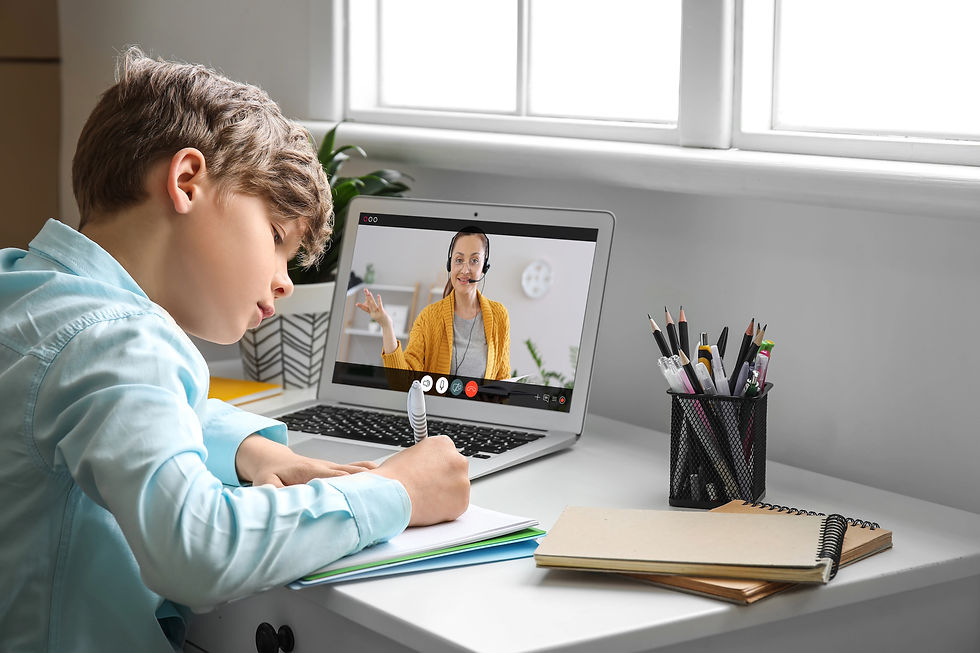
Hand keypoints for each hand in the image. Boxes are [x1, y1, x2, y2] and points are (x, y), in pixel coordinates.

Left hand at [235, 435, 376, 487]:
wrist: (274, 459)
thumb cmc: (272, 472)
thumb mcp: (265, 482)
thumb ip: (274, 492)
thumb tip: (282, 501)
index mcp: (310, 471)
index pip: (335, 478)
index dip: (351, 484)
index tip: (365, 493)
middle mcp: (326, 467)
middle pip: (353, 474)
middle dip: (370, 482)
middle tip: (390, 491)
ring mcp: (334, 468)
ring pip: (359, 470)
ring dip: (375, 477)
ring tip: (395, 486)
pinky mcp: (337, 471)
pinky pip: (359, 470)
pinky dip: (372, 473)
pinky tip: (386, 479)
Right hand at [355, 288, 392, 329]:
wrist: (387, 326)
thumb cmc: (382, 320)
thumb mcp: (377, 315)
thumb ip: (375, 310)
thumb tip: (373, 307)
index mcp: (371, 314)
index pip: (365, 309)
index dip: (361, 306)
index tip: (356, 304)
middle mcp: (373, 313)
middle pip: (369, 303)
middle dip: (367, 296)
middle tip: (365, 290)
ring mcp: (377, 313)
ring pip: (373, 304)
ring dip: (370, 298)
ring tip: (368, 292)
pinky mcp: (382, 312)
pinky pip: (380, 305)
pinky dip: (379, 300)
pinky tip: (378, 295)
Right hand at [368, 436, 469, 525]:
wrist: (392, 497)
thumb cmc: (393, 478)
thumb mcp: (409, 455)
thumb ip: (424, 457)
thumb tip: (425, 464)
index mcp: (443, 444)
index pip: (446, 453)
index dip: (436, 465)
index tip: (430, 472)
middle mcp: (457, 460)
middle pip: (455, 469)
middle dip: (444, 478)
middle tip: (428, 486)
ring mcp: (462, 481)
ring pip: (457, 488)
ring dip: (446, 493)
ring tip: (424, 497)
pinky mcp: (462, 501)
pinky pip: (457, 505)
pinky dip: (446, 508)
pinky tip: (430, 506)